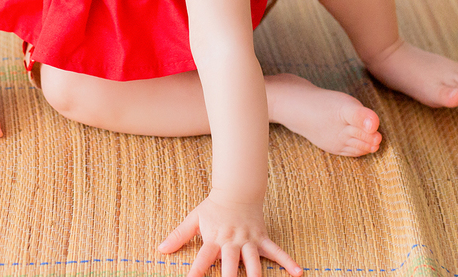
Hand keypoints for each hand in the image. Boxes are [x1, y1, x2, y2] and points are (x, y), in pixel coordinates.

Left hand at [158, 194, 301, 276]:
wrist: (237, 190)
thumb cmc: (213, 208)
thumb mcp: (194, 219)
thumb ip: (178, 235)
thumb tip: (160, 249)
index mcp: (214, 238)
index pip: (203, 259)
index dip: (196, 271)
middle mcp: (232, 242)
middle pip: (230, 266)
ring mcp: (248, 241)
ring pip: (253, 263)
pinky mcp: (262, 239)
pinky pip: (276, 252)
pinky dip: (287, 262)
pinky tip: (298, 273)